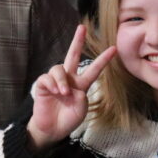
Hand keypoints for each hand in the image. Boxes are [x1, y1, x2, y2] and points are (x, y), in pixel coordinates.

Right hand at [27, 25, 115, 152]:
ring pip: (58, 68)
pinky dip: (52, 84)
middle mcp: (69, 79)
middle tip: (82, 28)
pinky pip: (47, 78)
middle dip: (77, 41)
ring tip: (62, 93)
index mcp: (81, 84)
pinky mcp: (43, 85)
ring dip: (62, 80)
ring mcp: (55, 81)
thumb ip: (81, 97)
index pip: (94, 69)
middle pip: (72, 55)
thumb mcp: (81, 109)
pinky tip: (55, 92)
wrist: (53, 129)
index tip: (114, 49)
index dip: (103, 60)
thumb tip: (71, 87)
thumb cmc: (69, 119)